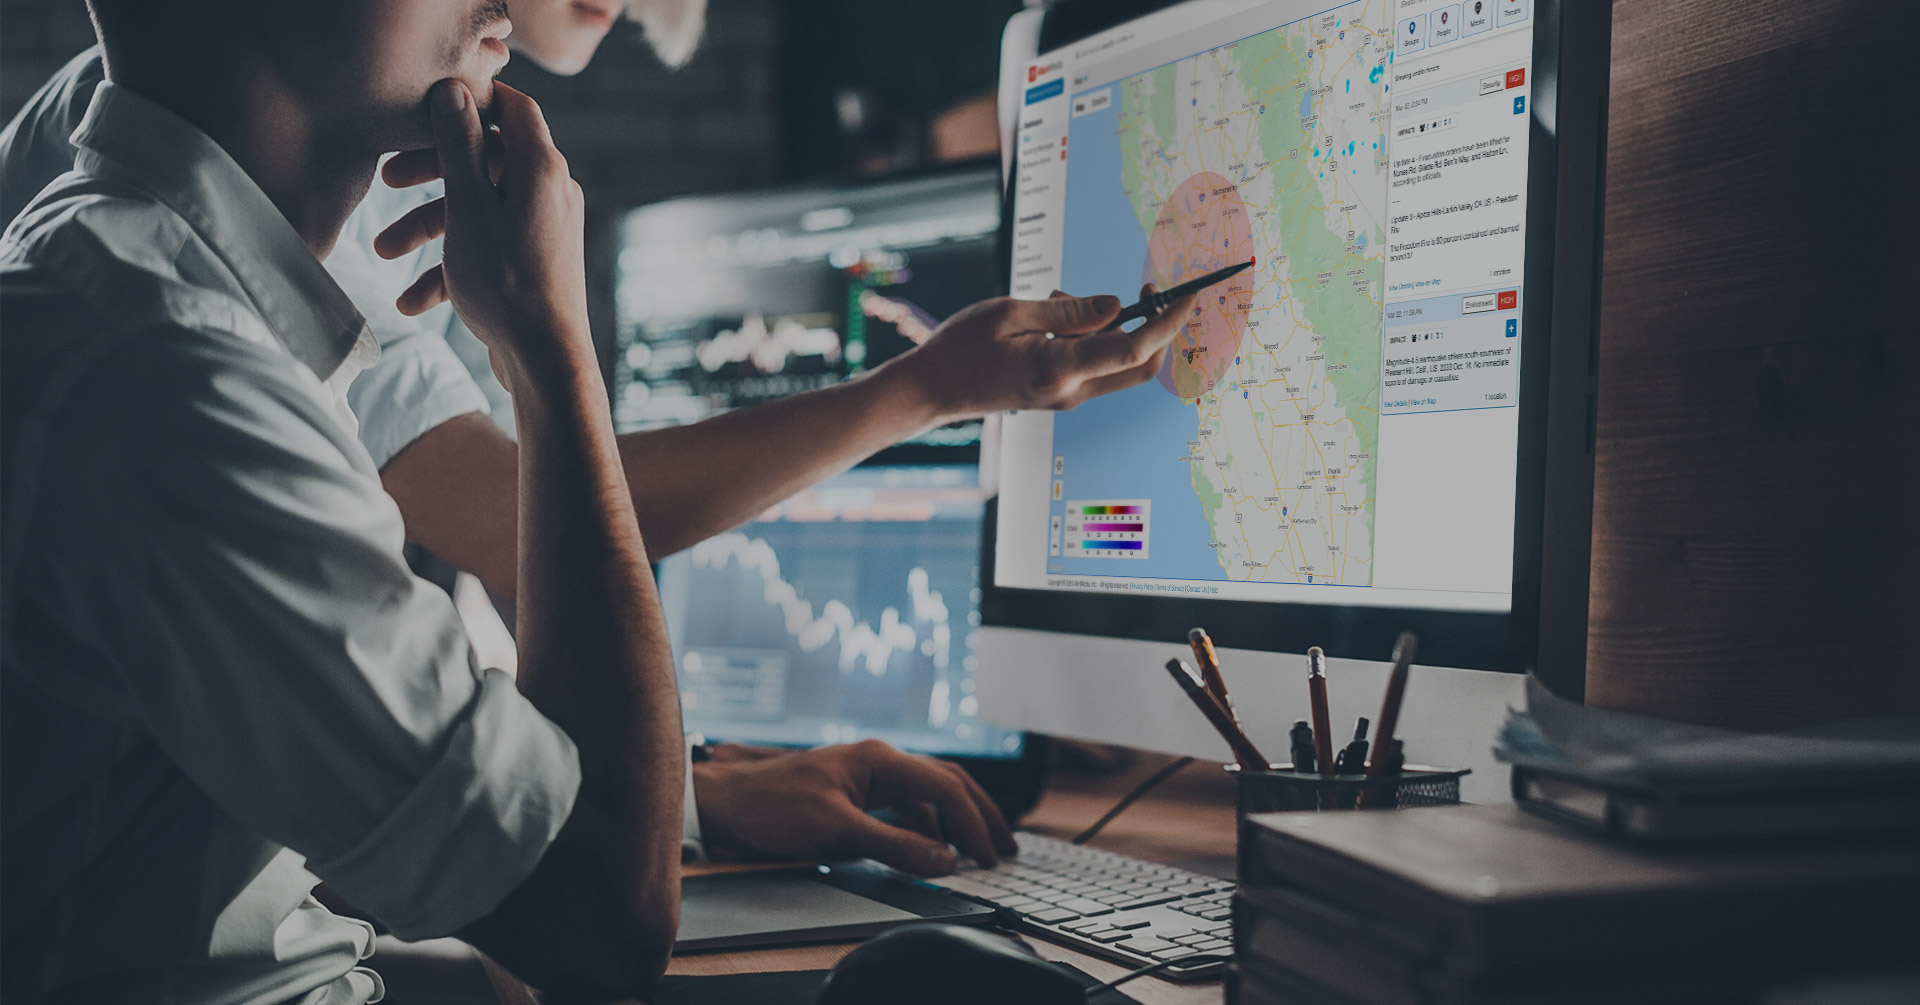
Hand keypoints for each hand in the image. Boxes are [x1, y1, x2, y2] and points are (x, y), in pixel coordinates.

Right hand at [375, 80, 589, 382]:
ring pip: (478, 209)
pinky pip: (487, 248)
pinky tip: (411, 302)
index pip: (512, 108)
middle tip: (386, 180)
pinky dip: (450, 266)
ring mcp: (543, 229)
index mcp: (541, 168)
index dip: (471, 100)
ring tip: (381, 253)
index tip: (427, 106)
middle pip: (485, 160)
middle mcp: (550, 193)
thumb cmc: (506, 284)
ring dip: (428, 228)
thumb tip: (454, 89)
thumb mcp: (469, 208)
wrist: (545, 363)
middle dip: (431, 171)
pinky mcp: (533, 263)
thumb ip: (459, 148)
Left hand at [691, 739, 1018, 874]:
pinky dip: (929, 826)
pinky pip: (907, 805)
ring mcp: (869, 775)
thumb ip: (895, 846)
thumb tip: (946, 860)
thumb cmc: (773, 807)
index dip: (973, 823)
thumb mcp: (837, 832)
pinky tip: (934, 848)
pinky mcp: (858, 792)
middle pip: (948, 782)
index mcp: (880, 758)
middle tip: (1006, 848)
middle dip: (980, 814)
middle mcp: (880, 760)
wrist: (727, 803)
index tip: (988, 856)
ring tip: (979, 849)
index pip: (946, 787)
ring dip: (957, 821)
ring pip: (930, 793)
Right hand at [885, 286, 1197, 423]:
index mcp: (1059, 368)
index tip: (1184, 295)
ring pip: (1117, 363)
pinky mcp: (1061, 393)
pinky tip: (1052, 319)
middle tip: (1147, 288)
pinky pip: (1095, 364)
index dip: (1167, 322)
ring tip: (1058, 301)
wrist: (933, 389)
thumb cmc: (961, 347)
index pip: (1133, 347)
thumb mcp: (1011, 312)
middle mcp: (1071, 390)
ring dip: (1110, 327)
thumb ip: (1068, 311)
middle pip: (1140, 365)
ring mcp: (1067, 396)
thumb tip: (1117, 305)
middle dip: (1157, 328)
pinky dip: (1091, 337)